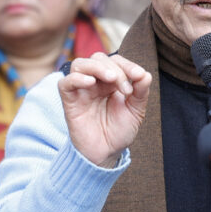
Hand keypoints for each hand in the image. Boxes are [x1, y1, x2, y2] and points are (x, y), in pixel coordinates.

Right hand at [57, 53, 151, 167]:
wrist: (106, 153)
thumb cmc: (119, 131)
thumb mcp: (136, 110)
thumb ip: (140, 91)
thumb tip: (145, 74)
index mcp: (111, 82)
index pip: (116, 61)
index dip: (128, 65)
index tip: (139, 76)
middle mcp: (95, 82)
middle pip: (98, 58)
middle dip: (116, 69)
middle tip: (126, 89)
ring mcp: (81, 90)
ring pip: (80, 64)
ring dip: (97, 67)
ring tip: (112, 79)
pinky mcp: (69, 101)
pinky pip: (65, 82)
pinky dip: (76, 78)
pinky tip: (90, 83)